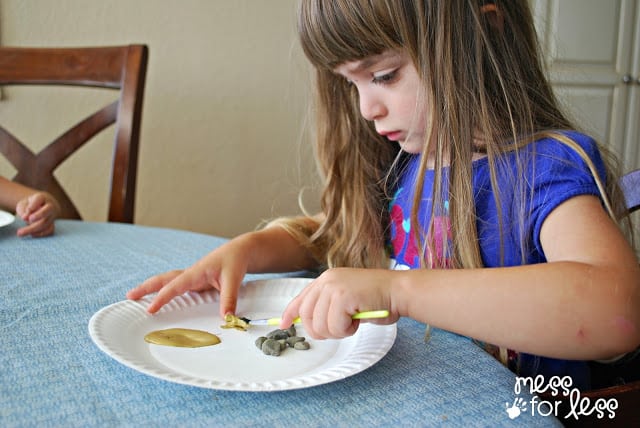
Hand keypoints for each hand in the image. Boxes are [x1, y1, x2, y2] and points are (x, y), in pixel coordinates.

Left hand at [15, 192, 59, 236]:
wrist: (42, 206)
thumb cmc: (31, 204)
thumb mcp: (25, 203)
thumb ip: (24, 209)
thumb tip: (26, 218)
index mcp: (43, 197)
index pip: (40, 198)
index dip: (34, 205)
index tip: (28, 209)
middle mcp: (50, 206)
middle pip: (47, 211)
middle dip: (38, 215)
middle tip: (26, 219)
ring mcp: (52, 216)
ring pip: (46, 222)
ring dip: (33, 229)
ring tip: (20, 233)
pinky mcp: (52, 224)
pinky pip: (49, 230)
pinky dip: (41, 233)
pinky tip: (32, 234)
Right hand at [126, 237, 251, 316]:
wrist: (240, 250)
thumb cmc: (235, 259)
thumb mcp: (234, 278)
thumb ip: (229, 298)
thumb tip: (226, 317)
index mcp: (196, 272)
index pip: (174, 286)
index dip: (161, 298)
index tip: (150, 309)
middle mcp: (191, 274)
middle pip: (164, 280)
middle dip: (146, 287)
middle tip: (129, 296)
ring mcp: (192, 278)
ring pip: (168, 282)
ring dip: (152, 287)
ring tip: (136, 296)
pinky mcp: (196, 281)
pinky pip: (176, 286)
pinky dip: (164, 290)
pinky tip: (159, 297)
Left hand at [279, 267, 399, 338]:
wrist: (398, 291)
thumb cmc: (378, 298)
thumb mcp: (347, 299)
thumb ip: (329, 306)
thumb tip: (312, 323)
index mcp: (326, 279)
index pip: (300, 299)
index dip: (290, 314)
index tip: (284, 325)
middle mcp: (326, 280)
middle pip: (306, 316)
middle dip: (320, 331)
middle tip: (339, 330)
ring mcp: (334, 287)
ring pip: (320, 325)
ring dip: (337, 332)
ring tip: (352, 322)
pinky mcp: (343, 297)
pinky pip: (335, 326)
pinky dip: (347, 330)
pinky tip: (358, 320)